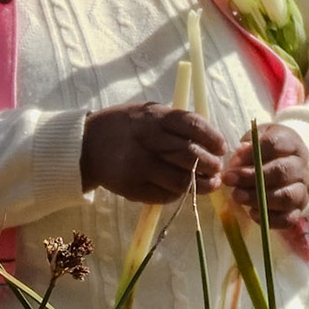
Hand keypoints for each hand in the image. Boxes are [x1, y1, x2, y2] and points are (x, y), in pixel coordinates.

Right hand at [81, 103, 227, 201]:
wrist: (87, 145)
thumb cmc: (126, 127)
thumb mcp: (149, 113)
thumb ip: (177, 123)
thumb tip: (213, 141)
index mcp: (154, 117)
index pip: (193, 126)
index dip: (213, 139)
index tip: (221, 148)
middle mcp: (147, 141)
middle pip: (190, 156)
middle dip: (211, 166)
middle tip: (217, 169)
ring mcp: (139, 166)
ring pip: (182, 180)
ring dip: (201, 185)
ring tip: (208, 183)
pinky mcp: (133, 187)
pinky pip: (166, 195)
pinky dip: (179, 194)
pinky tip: (182, 188)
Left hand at [222, 124, 308, 228]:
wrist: (287, 168)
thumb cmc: (265, 152)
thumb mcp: (256, 139)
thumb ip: (247, 145)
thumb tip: (238, 157)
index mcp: (291, 143)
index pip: (275, 144)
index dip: (252, 153)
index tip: (233, 161)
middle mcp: (301, 166)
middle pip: (282, 171)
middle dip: (252, 177)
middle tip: (230, 180)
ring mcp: (302, 189)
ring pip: (286, 196)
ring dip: (259, 198)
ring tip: (237, 197)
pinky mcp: (299, 210)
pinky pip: (288, 219)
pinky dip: (269, 218)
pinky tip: (252, 213)